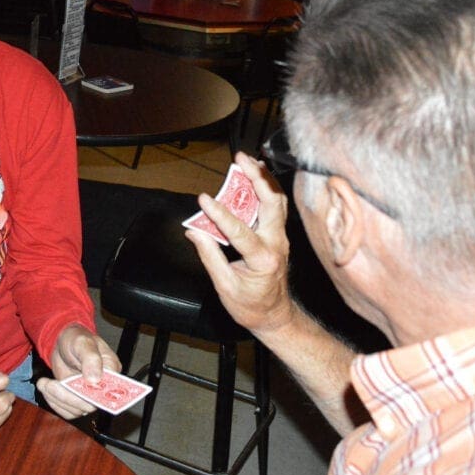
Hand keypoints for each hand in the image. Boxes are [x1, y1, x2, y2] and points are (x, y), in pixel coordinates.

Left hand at [36, 324, 119, 419]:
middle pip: (90, 404)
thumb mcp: (83, 342)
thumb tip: (95, 380)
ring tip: (44, 384)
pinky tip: (46, 389)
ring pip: (76, 410)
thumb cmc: (77, 338)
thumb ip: (90, 358)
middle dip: (67, 396)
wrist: (62, 343)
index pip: (108, 390)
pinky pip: (67, 411)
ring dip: (57, 399)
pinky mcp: (76, 400)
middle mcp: (102, 386)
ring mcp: (89, 395)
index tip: (74, 387)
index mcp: (111, 370)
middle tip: (50, 384)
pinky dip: (54, 403)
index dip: (92, 394)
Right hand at [185, 152, 295, 337]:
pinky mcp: (278, 234)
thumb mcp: (225, 287)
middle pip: (272, 203)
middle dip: (257, 177)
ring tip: (247, 160)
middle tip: (240, 159)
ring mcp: (280, 238)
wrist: (274, 315)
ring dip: (263, 178)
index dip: (219, 214)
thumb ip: (210, 257)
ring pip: (277, 200)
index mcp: (263, 260)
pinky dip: (266, 188)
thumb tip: (193, 232)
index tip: (202, 200)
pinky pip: (275, 207)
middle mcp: (276, 244)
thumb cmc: (250, 306)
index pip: (240, 231)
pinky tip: (255, 175)